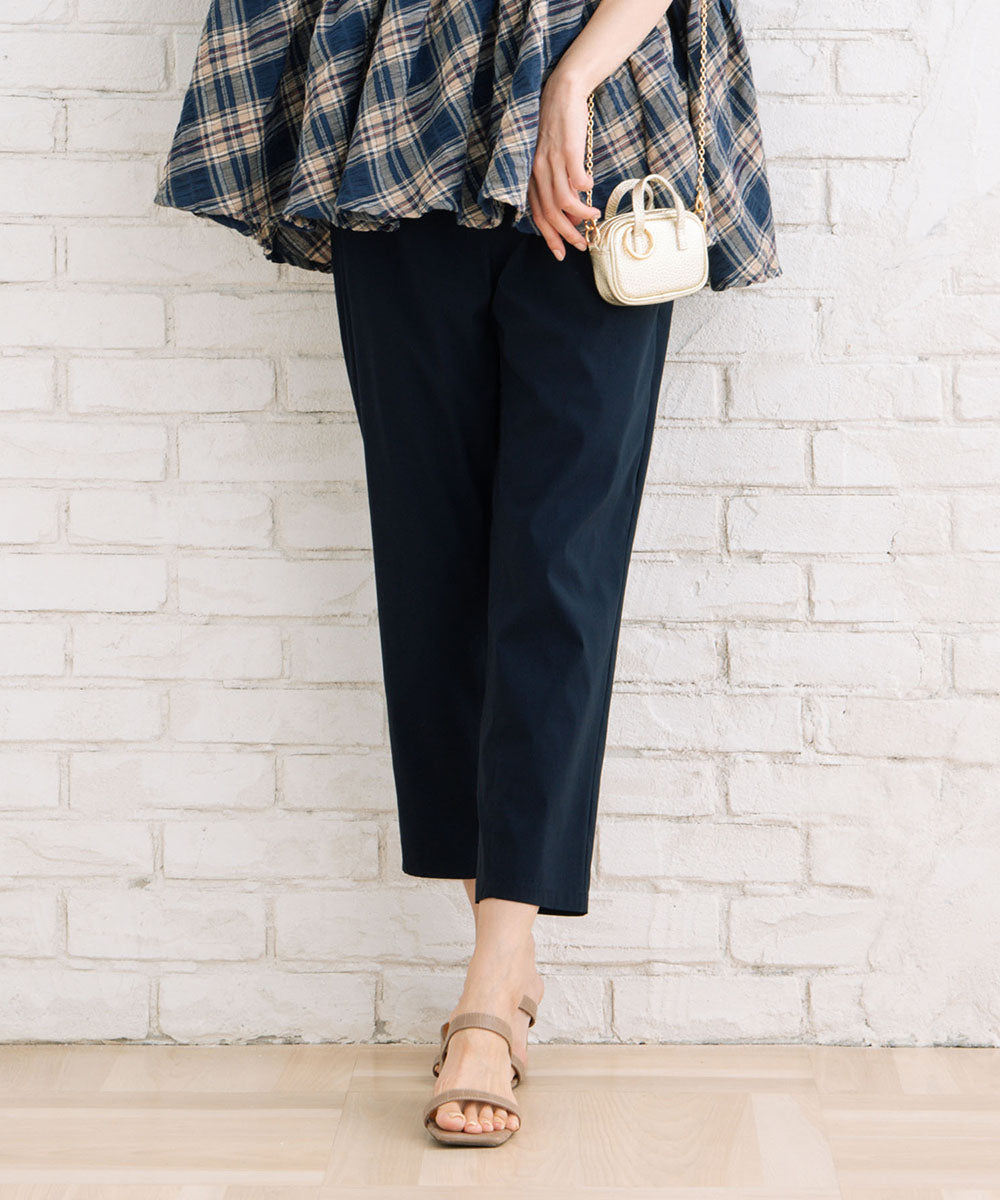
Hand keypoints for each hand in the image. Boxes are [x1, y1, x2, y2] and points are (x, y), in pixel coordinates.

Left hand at [527, 72, 601, 259]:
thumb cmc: (561, 128)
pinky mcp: (566, 148)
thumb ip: (558, 184)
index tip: (560, 253)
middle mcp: (538, 171)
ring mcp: (551, 160)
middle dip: (565, 234)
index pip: (537, 214)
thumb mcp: (554, 160)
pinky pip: (575, 177)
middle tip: (581, 244)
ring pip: (562, 200)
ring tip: (593, 217)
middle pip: (549, 213)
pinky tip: (591, 191)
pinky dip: (584, 189)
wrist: (563, 93)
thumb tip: (572, 209)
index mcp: (533, 176)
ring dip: (579, 215)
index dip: (549, 237)